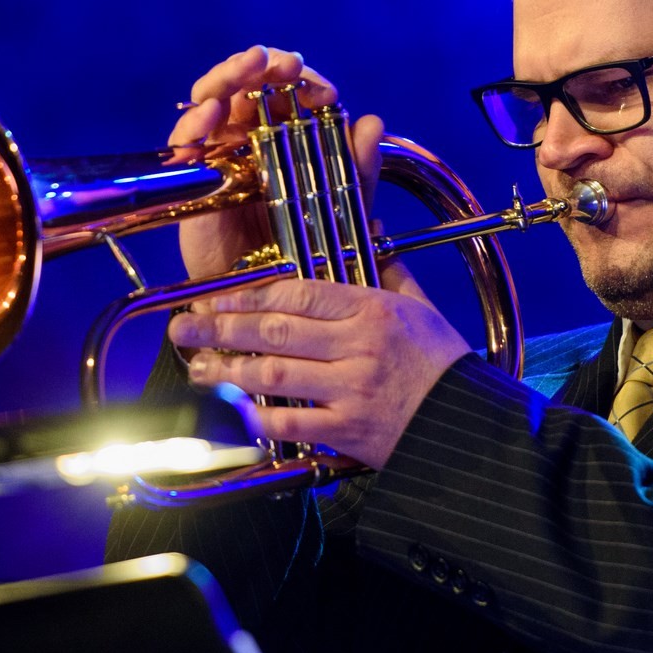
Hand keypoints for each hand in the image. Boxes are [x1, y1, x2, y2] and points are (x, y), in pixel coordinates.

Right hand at [166, 45, 382, 279]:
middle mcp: (250, 138)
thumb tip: (371, 122)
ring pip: (213, 98)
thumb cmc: (303, 250)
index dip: (303, 81)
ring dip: (227, 76)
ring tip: (246, 67)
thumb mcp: (341, 206)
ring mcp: (219, 153)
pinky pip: (185, 140)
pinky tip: (211, 111)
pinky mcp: (193, 177)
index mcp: (286, 136)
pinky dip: (194, 121)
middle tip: (281, 63)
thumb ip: (358, 167)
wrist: (267, 298)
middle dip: (263, 64)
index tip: (321, 89)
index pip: (289, 91)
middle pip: (246, 83)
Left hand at [170, 261, 471, 469]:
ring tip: (197, 368)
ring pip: (274, 374)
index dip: (249, 294)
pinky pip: (292, 421)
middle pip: (275, 330)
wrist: (468, 422)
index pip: (297, 292)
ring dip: (228, 372)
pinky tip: (233, 411)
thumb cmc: (443, 361)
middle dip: (222, 329)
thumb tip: (367, 222)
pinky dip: (259, 417)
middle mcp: (358, 346)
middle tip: (185, 329)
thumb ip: (384, 267)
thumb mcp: (417, 305)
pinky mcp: (349, 430)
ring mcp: (351, 389)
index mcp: (372, 308)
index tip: (217, 298)